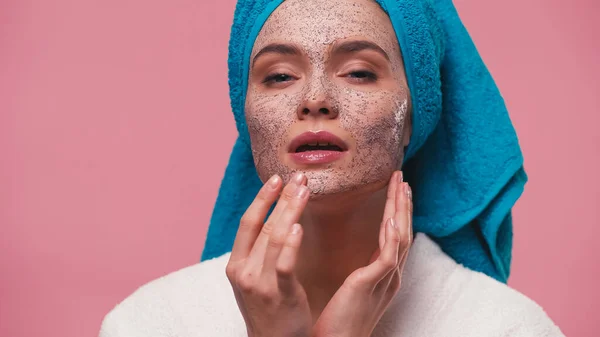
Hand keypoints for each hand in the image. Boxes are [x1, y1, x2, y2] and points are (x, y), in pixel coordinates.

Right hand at [226, 172, 312, 336]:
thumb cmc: (268, 310)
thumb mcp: (254, 279)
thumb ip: (259, 253)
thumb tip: (276, 220)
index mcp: (236, 265)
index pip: (248, 223)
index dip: (262, 198)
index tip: (276, 178)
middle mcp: (243, 271)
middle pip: (263, 225)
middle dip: (282, 197)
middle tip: (300, 176)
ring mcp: (259, 283)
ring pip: (274, 238)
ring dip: (290, 210)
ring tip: (305, 190)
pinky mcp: (279, 294)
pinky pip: (284, 264)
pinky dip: (290, 243)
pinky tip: (298, 226)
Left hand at [312, 171, 412, 336]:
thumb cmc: (339, 321)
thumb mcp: (355, 289)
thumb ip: (362, 272)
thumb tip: (363, 255)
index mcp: (384, 274)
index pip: (395, 235)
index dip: (397, 210)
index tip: (396, 188)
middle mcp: (390, 276)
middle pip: (403, 232)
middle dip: (402, 204)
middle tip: (401, 178)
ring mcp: (384, 280)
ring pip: (400, 239)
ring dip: (401, 211)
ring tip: (401, 186)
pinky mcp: (371, 286)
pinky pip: (388, 258)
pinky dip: (393, 238)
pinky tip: (392, 219)